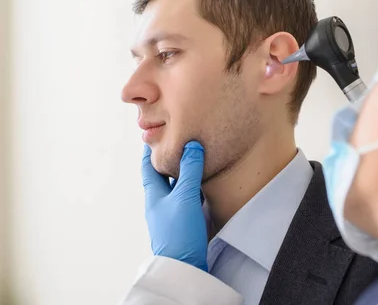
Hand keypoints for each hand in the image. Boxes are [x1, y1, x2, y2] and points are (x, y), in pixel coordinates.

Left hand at [142, 141, 207, 270]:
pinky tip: (204, 187)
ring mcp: (172, 215)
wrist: (183, 267)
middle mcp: (160, 204)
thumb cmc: (178, 233)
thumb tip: (192, 145)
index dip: (151, 150)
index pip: (148, 166)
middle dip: (170, 161)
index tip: (155, 135)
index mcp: (154, 195)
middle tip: (180, 144)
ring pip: (176, 189)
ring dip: (184, 175)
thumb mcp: (185, 197)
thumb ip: (190, 171)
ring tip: (195, 161)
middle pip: (163, 177)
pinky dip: (194, 190)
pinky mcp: (184, 224)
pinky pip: (188, 201)